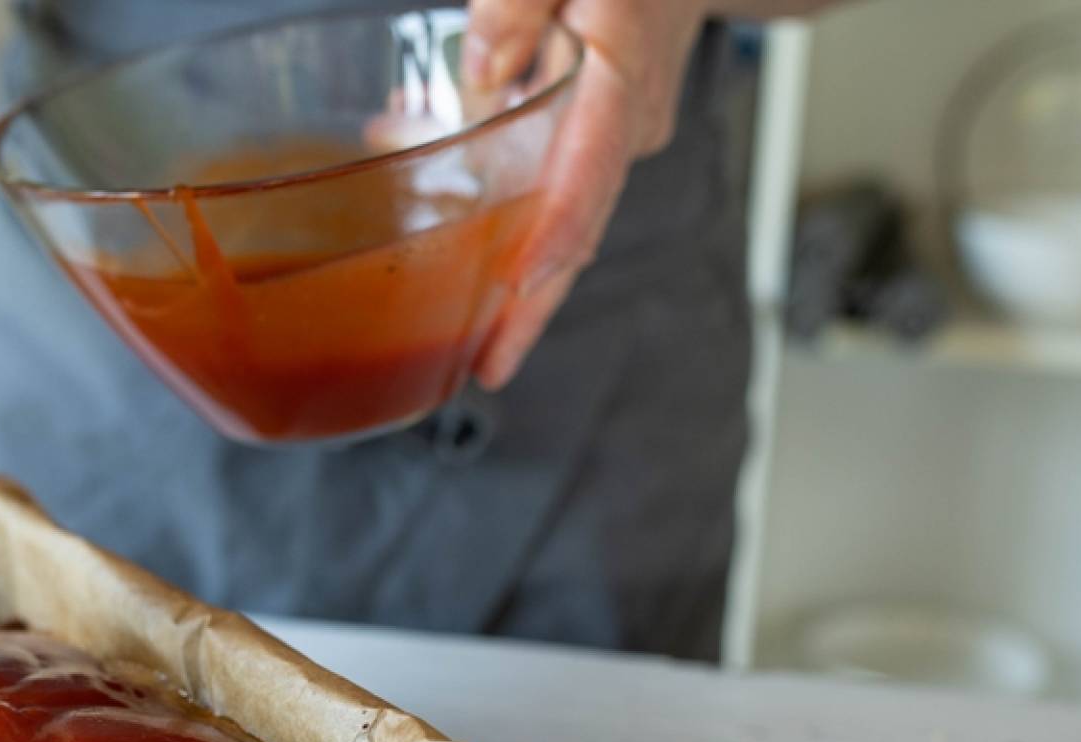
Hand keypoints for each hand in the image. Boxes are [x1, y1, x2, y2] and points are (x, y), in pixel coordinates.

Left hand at [464, 0, 708, 389]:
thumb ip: (517, 3)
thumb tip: (478, 68)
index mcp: (621, 76)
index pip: (590, 169)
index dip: (555, 233)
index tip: (519, 286)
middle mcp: (627, 126)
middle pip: (580, 230)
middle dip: (533, 308)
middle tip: (488, 367)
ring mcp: (619, 144)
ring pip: (567, 225)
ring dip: (515, 284)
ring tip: (461, 337)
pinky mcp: (603, 148)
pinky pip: (556, 197)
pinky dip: (510, 228)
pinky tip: (453, 238)